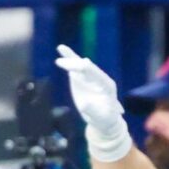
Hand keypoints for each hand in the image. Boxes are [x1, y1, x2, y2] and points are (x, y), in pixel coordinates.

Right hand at [55, 45, 132, 160]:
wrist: (103, 120)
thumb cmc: (104, 119)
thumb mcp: (100, 117)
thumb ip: (93, 110)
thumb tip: (84, 103)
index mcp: (106, 85)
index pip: (94, 73)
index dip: (83, 70)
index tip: (71, 70)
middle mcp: (99, 77)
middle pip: (87, 67)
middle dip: (75, 64)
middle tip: (62, 63)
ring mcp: (90, 77)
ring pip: (80, 64)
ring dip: (71, 57)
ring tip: (61, 48)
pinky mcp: (82, 78)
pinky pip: (75, 66)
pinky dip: (69, 58)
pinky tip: (61, 49)